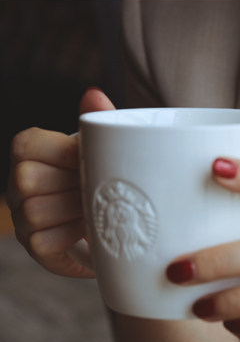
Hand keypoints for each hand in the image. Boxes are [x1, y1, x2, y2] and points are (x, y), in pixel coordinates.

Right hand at [7, 88, 114, 276]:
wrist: (121, 224)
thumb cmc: (107, 179)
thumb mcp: (105, 151)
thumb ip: (98, 124)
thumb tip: (94, 94)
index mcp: (31, 153)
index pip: (25, 145)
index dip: (59, 152)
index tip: (87, 159)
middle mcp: (17, 185)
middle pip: (28, 179)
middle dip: (70, 185)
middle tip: (100, 190)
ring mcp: (23, 217)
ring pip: (35, 211)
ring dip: (74, 212)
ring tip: (98, 210)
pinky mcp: (36, 247)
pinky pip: (43, 243)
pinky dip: (72, 236)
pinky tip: (91, 230)